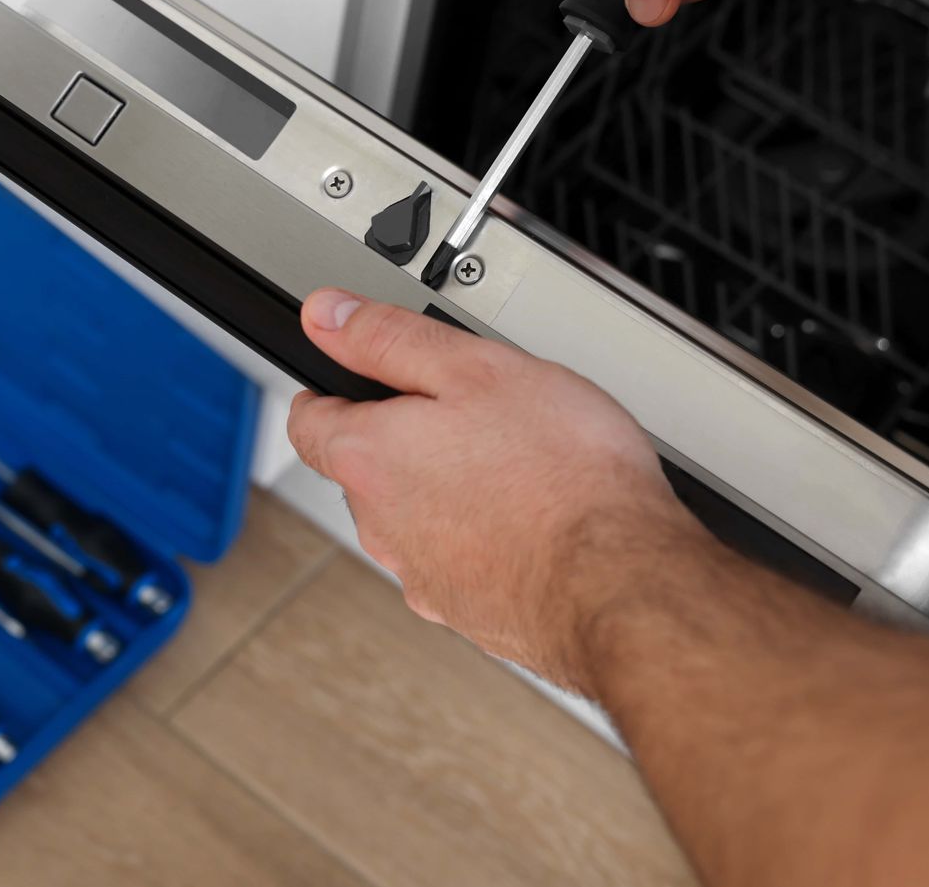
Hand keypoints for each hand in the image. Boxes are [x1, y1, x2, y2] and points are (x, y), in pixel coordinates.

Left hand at [286, 289, 708, 695]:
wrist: (620, 583)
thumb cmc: (562, 476)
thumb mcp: (475, 367)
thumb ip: (389, 338)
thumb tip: (325, 315)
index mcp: (370, 459)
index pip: (308, 421)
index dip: (330, 388)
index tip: (352, 377)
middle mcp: (382, 527)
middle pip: (366, 470)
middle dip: (403, 439)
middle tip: (465, 414)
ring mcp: (423, 577)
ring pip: (415, 519)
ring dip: (446, 491)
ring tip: (513, 466)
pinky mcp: (467, 613)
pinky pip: (459, 562)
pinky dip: (482, 538)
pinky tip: (533, 520)